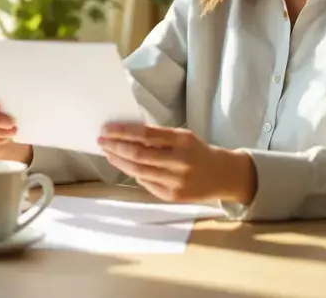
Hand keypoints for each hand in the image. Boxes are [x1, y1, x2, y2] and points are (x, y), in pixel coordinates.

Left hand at [98, 123, 255, 203]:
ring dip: (119, 162)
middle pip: (138, 155)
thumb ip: (159, 137)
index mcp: (182, 140)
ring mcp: (176, 181)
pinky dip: (133, 174)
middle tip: (101, 141)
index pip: (145, 134)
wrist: (224, 176)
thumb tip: (126, 135)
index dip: (122, 132)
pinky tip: (125, 167)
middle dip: (115, 147)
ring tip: (109, 153)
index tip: (106, 128)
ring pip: (138, 172)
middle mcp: (179, 161)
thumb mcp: (183, 137)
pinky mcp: (173, 196)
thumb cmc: (198, 152)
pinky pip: (146, 184)